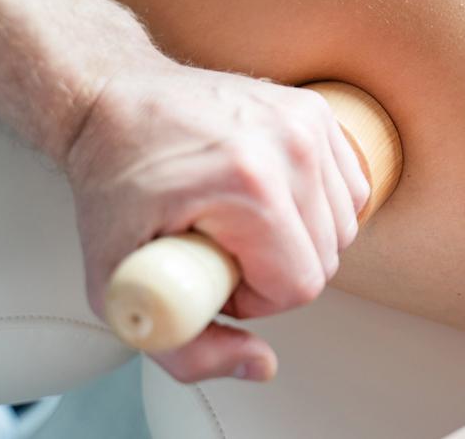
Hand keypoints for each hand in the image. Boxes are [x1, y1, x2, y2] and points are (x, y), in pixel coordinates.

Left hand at [63, 57, 370, 382]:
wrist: (116, 99)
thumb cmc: (114, 186)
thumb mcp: (119, 285)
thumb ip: (189, 350)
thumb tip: (260, 364)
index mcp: (249, 186)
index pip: (301, 284)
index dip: (257, 300)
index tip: (217, 275)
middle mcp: (289, 145)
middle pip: (327, 256)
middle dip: (278, 271)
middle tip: (226, 249)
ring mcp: (307, 121)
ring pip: (345, 225)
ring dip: (301, 239)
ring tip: (247, 222)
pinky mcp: (316, 110)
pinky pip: (350, 187)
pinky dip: (320, 205)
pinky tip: (276, 199)